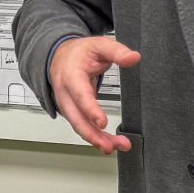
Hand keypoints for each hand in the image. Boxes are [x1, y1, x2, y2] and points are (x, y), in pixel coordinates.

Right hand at [49, 36, 139, 152]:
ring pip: (79, 126)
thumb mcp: (99, 45)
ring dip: (96, 139)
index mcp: (71, 76)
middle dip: (93, 135)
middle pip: (76, 119)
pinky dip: (94, 136)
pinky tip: (108, 143)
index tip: (102, 122)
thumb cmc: (79, 53)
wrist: (60, 57)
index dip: (90, 110)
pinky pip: (82, 127)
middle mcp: (65, 94)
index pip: (80, 95)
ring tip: (114, 147)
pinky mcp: (72, 112)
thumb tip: (133, 58)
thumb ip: (116, 51)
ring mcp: (67, 105)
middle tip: (110, 145)